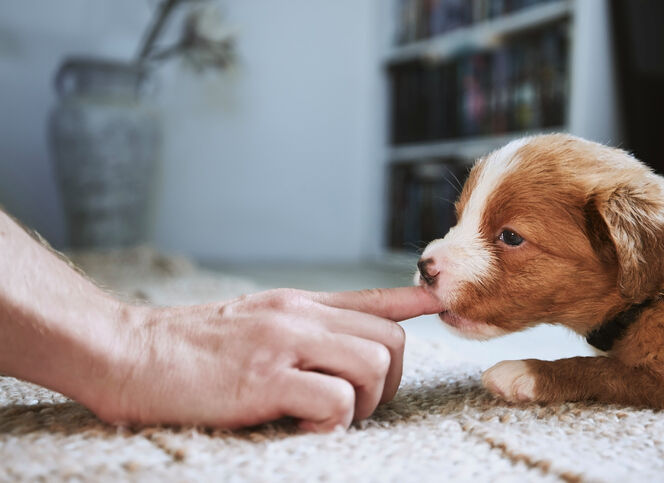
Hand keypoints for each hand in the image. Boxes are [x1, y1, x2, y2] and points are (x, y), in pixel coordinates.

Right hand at [92, 287, 441, 431]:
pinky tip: (301, 429)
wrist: (127, 351)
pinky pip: (334, 401)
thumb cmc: (189, 347)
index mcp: (299, 305)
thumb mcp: (253, 322)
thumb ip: (298, 330)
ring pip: (373, 364)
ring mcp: (285, 343)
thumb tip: (335, 346)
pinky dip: (331, 425)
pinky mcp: (265, 378)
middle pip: (390, 339)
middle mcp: (300, 316)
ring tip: (323, 419)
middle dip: (388, 383)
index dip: (415, 303)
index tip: (439, 305)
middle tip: (353, 407)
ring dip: (362, 404)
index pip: (374, 297)